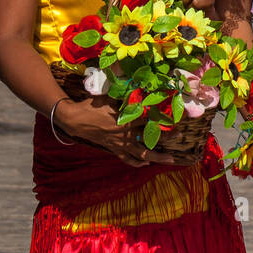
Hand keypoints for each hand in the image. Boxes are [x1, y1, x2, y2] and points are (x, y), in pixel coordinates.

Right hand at [54, 96, 177, 167]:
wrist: (74, 119)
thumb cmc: (91, 106)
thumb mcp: (109, 98)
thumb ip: (125, 98)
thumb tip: (138, 90)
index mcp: (126, 120)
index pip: (150, 120)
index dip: (163, 119)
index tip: (175, 118)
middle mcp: (125, 134)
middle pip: (151, 139)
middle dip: (166, 138)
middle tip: (179, 136)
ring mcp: (120, 144)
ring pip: (142, 154)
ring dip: (157, 157)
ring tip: (169, 159)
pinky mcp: (113, 149)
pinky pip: (127, 159)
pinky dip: (137, 162)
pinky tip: (145, 163)